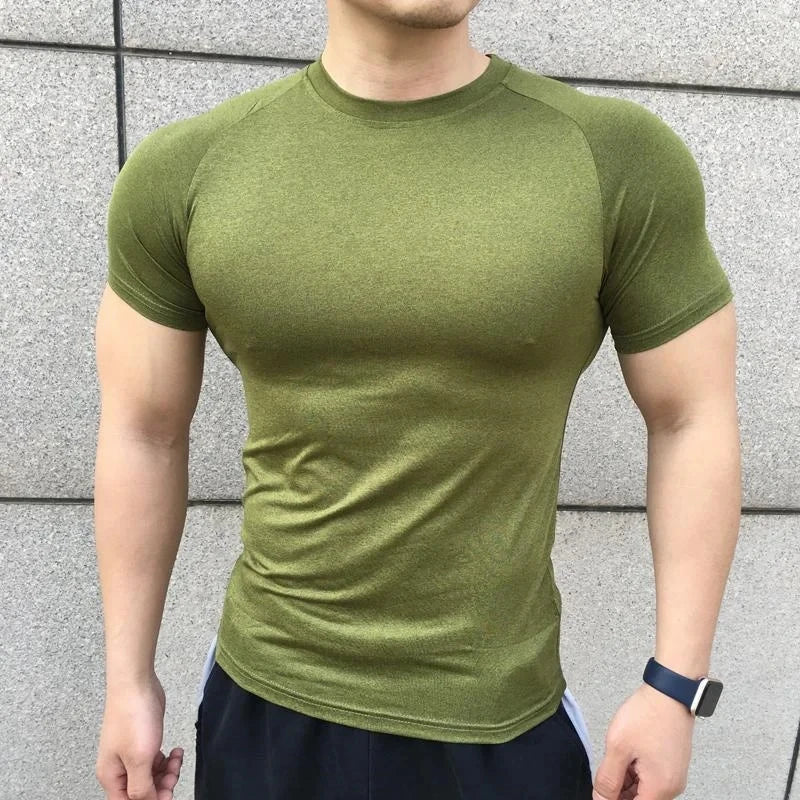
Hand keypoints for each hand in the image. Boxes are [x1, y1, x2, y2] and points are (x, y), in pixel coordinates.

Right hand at [95, 671, 184, 798]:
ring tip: (176, 758)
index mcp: (111, 776)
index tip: (166, 794)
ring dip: (166, 772)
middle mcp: (118, 767)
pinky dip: (166, 759)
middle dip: (161, 786)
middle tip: (174, 774)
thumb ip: (141, 788)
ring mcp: (130, 753)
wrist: (136, 684)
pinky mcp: (142, 741)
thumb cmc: (133, 717)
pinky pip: (155, 759)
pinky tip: (175, 751)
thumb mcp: (139, 759)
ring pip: (150, 775)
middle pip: (141, 791)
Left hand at [592, 682, 694, 798]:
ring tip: (615, 761)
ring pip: (645, 792)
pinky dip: (636, 775)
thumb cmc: (647, 715)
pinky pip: (652, 780)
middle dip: (619, 793)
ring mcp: (674, 776)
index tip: (601, 791)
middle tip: (603, 777)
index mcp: (660, 788)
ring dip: (626, 784)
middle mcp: (672, 787)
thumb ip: (607, 778)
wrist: (670, 693)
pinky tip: (625, 759)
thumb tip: (600, 799)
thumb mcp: (618, 746)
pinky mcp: (672, 765)